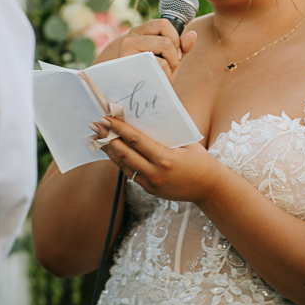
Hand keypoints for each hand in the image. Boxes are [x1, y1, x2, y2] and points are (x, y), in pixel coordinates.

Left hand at [91, 117, 221, 206]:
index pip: (136, 140)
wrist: (208, 188)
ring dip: (109, 150)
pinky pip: (130, 173)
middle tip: (96, 125)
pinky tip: (112, 151)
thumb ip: (167, 132)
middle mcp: (155, 173)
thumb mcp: (187, 142)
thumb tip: (146, 114)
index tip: (107, 118)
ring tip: (97, 137)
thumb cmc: (200, 160)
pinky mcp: (149, 189)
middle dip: (108, 138)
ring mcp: (151, 184)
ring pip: (123, 165)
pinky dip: (119, 161)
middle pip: (125, 153)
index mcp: (165, 159)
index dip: (119, 129)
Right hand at [94, 20, 197, 80]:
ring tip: (163, 74)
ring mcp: (128, 50)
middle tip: (169, 67)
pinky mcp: (130, 64)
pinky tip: (158, 80)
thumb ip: (181, 46)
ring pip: (165, 47)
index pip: (163, 23)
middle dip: (175, 56)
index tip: (174, 52)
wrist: (127, 92)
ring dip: (171, 65)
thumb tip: (193, 34)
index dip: (175, 38)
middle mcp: (131, 38)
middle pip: (167, 39)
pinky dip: (166, 74)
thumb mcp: (168, 57)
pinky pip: (160, 64)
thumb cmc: (150, 72)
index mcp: (140, 32)